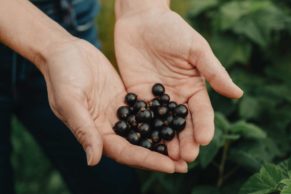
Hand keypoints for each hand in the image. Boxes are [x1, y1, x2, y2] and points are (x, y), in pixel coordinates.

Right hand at [40, 38, 185, 172]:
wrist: (65, 52)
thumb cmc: (62, 75)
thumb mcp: (70, 100)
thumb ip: (83, 129)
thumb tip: (94, 161)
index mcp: (96, 132)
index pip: (125, 152)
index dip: (147, 160)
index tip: (170, 166)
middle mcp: (109, 126)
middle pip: (138, 146)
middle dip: (161, 156)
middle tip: (186, 164)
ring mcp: (118, 113)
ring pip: (145, 130)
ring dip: (164, 139)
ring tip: (188, 145)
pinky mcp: (125, 98)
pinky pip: (145, 110)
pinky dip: (160, 117)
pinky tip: (177, 119)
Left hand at [115, 7, 242, 161]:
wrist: (141, 20)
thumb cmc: (172, 30)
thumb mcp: (196, 49)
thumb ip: (214, 72)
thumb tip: (238, 94)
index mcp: (193, 88)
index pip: (201, 112)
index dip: (204, 126)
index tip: (205, 140)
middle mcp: (176, 97)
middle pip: (182, 123)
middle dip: (185, 140)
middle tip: (186, 157)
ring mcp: (156, 98)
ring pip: (162, 124)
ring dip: (166, 140)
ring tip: (168, 157)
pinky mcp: (137, 96)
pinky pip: (141, 115)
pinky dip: (143, 128)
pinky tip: (144, 141)